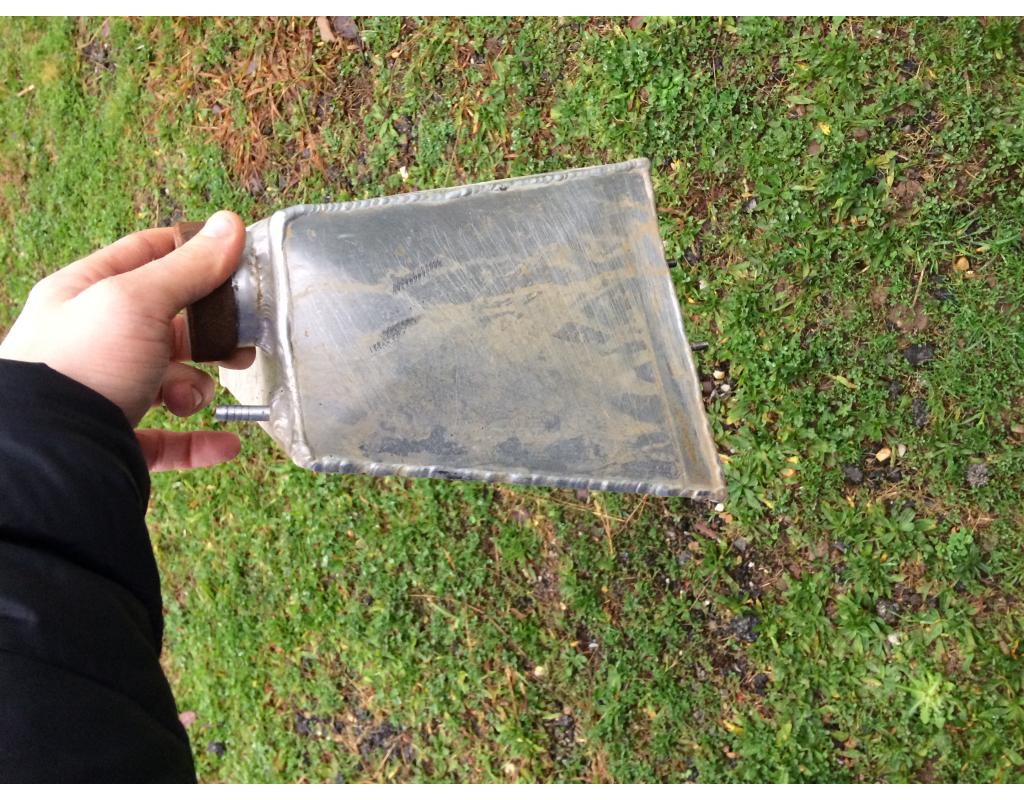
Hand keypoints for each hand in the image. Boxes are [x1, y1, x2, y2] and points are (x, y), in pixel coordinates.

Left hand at [0, 211, 254, 470]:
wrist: (51, 456)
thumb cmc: (81, 366)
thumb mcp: (137, 300)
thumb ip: (187, 268)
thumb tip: (230, 224)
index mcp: (84, 295)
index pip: (143, 255)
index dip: (190, 250)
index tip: (233, 256)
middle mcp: (91, 342)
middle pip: (165, 323)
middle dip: (207, 331)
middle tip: (240, 336)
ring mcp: (104, 393)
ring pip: (169, 382)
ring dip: (197, 388)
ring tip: (195, 398)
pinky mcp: (117, 442)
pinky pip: (169, 441)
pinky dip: (201, 440)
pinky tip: (227, 443)